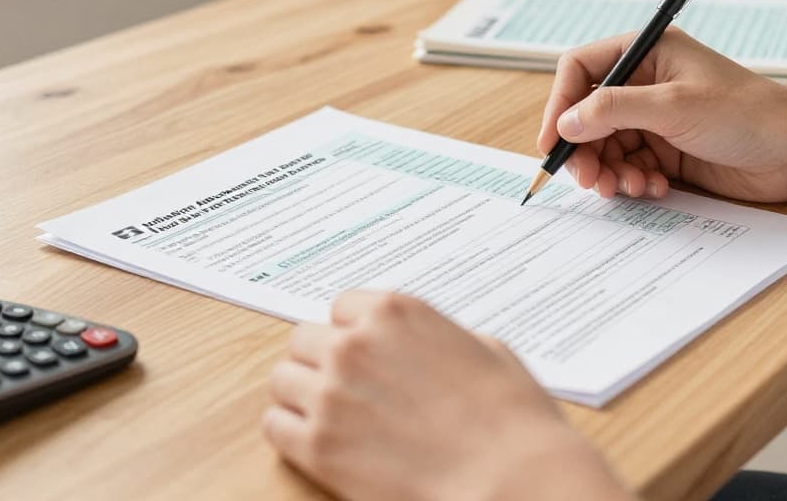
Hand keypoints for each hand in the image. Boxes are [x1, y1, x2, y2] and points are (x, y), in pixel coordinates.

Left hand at [263, 291, 627, 500]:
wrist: (511, 479)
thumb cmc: (510, 420)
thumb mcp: (484, 349)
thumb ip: (434, 337)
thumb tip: (419, 346)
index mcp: (394, 312)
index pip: (342, 307)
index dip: (353, 333)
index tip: (364, 354)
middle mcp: (354, 345)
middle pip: (304, 340)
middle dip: (323, 362)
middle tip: (347, 388)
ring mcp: (331, 394)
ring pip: (283, 379)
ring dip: (302, 394)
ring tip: (332, 416)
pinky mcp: (318, 446)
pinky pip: (275, 425)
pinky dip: (291, 433)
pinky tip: (320, 442)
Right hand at [538, 28, 786, 203]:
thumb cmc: (747, 113)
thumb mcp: (673, 106)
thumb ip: (613, 110)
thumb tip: (565, 124)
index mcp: (647, 52)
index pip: (581, 70)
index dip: (560, 105)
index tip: (552, 141)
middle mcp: (646, 83)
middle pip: (588, 115)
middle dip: (585, 149)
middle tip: (588, 180)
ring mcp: (657, 119)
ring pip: (606, 147)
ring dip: (610, 171)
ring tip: (629, 187)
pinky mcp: (668, 151)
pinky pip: (630, 167)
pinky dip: (633, 182)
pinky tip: (655, 189)